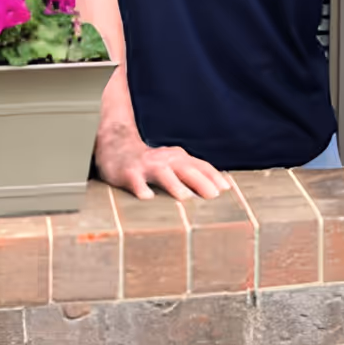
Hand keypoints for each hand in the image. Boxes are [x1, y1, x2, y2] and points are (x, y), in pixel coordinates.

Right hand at [97, 132, 229, 201]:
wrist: (116, 147)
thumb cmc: (151, 163)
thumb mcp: (173, 164)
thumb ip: (193, 175)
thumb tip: (220, 190)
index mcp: (179, 158)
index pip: (200, 166)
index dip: (213, 177)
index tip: (227, 189)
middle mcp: (165, 160)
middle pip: (186, 169)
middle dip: (200, 181)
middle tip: (213, 195)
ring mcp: (147, 165)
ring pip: (163, 173)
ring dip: (174, 184)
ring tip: (184, 197)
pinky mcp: (129, 173)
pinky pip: (135, 181)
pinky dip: (141, 188)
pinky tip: (146, 197)